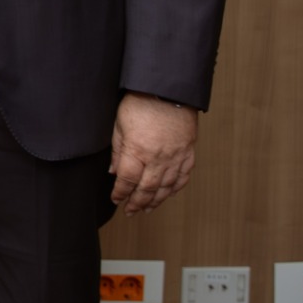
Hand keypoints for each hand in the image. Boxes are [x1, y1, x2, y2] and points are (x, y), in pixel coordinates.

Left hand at [109, 92, 197, 213]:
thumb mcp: (119, 124)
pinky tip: (169, 193)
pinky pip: (183, 176)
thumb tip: (114, 172)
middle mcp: (158, 157)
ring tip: (148, 208)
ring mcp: (176, 156)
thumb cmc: (140, 103)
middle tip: (130, 211)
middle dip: (137, 203)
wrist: (168, 90)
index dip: (121, 193)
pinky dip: (176, 188)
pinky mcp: (188, 152)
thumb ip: (118, 151)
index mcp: (138, 150)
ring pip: (167, 186)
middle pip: (147, 188)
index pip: (128, 180)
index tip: (116, 199)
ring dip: (156, 200)